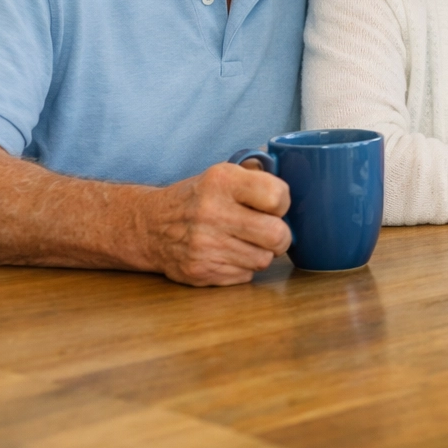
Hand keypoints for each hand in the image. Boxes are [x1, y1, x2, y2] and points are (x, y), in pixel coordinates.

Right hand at [139, 161, 291, 286]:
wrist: (150, 226)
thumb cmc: (196, 198)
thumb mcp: (222, 174)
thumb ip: (258, 173)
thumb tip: (298, 171)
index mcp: (221, 181)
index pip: (278, 196)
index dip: (283, 203)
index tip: (274, 205)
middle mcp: (211, 213)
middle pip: (277, 235)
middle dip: (281, 236)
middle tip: (271, 231)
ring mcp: (204, 246)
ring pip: (264, 259)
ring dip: (262, 252)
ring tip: (247, 241)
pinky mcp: (201, 271)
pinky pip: (245, 275)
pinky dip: (244, 267)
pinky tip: (230, 254)